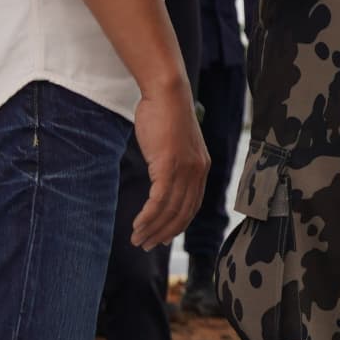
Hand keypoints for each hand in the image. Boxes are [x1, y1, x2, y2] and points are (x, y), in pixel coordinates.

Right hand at [132, 87, 208, 249]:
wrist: (167, 94)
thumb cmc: (166, 114)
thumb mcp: (175, 143)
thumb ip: (173, 161)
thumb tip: (162, 174)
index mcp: (202, 168)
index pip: (192, 206)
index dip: (177, 224)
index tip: (164, 237)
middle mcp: (198, 172)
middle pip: (182, 213)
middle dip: (164, 233)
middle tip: (147, 245)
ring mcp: (185, 170)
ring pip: (170, 210)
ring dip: (152, 228)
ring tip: (138, 239)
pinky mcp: (169, 167)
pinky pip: (159, 201)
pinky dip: (148, 217)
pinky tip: (138, 225)